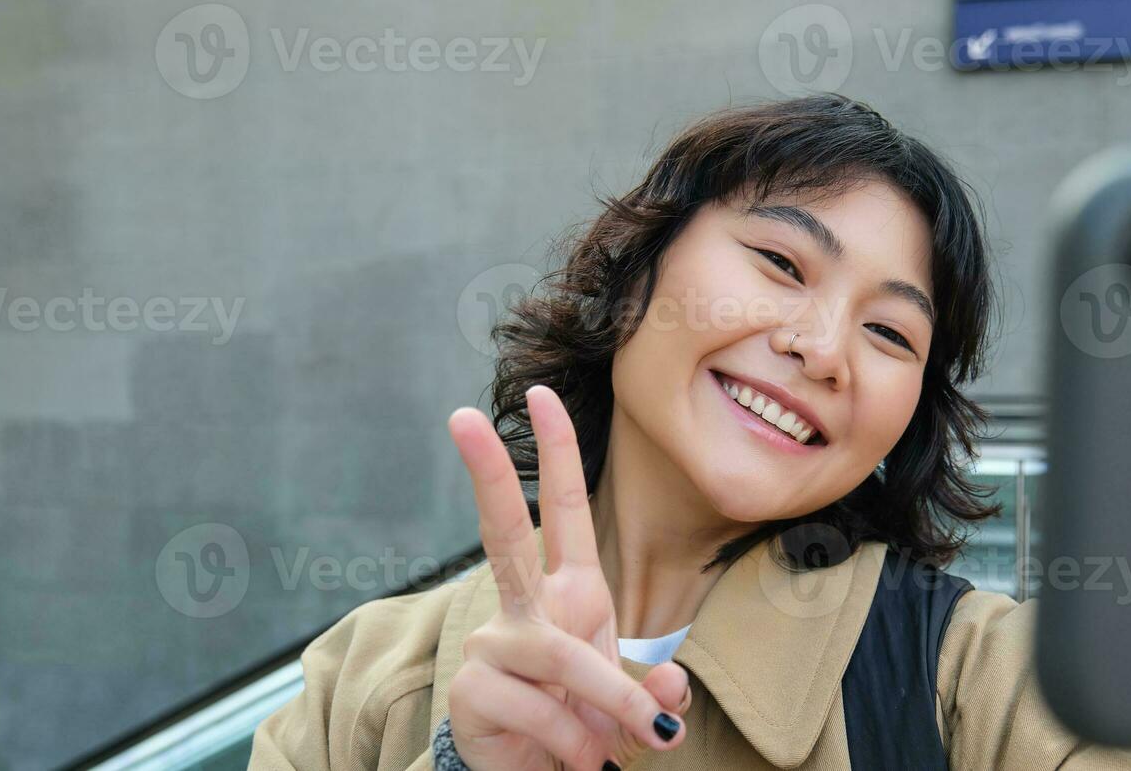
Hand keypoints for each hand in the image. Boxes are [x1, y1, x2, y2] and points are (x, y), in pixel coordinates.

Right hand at [445, 385, 689, 769]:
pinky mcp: (472, 688)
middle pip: (503, 533)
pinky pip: (540, 709)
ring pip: (560, 656)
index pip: (564, 512)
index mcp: (569, 594)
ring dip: (605, 705)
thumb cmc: (579, 727)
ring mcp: (493, 645)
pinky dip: (573, 743)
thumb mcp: (629, 709)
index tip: (541, 396)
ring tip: (619, 750)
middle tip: (462, 416)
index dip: (555, 454)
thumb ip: (654, 695)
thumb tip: (668, 694)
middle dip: (486, 474)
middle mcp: (524, 608)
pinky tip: (575, 761)